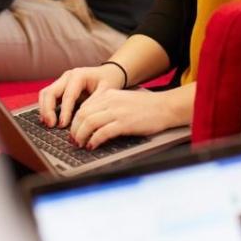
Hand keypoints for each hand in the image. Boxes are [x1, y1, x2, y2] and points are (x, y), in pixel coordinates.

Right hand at [37, 65, 125, 128]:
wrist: (108, 73)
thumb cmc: (108, 81)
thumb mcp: (107, 90)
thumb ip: (95, 102)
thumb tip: (83, 116)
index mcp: (79, 75)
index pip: (68, 95)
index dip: (64, 111)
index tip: (62, 125)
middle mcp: (67, 76)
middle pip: (50, 92)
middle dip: (48, 110)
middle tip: (51, 125)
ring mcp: (62, 80)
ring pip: (46, 93)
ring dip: (44, 109)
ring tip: (47, 124)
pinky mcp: (60, 87)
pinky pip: (48, 96)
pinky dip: (46, 107)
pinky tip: (48, 119)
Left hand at [69, 86, 191, 148]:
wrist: (165, 107)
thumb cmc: (146, 107)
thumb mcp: (123, 101)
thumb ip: (107, 108)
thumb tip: (91, 123)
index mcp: (109, 94)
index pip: (84, 107)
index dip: (75, 121)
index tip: (74, 131)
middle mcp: (110, 101)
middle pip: (82, 114)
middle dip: (75, 129)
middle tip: (74, 141)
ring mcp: (117, 111)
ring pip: (89, 123)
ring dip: (81, 136)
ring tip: (81, 144)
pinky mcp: (124, 123)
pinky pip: (102, 132)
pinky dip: (94, 140)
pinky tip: (93, 145)